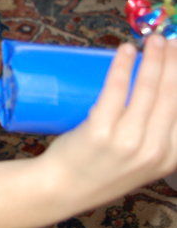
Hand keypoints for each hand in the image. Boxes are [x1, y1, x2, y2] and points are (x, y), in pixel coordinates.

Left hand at [43, 35, 176, 209]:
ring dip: (154, 58)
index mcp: (170, 158)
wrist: (62, 188)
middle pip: (172, 95)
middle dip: (175, 63)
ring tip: (155, 39)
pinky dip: (123, 65)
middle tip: (173, 41)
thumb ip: (156, 136)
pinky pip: (116, 89)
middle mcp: (154, 150)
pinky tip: (127, 50)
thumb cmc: (98, 169)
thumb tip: (160, 91)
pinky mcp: (100, 131)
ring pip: (148, 89)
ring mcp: (127, 141)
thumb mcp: (140, 161)